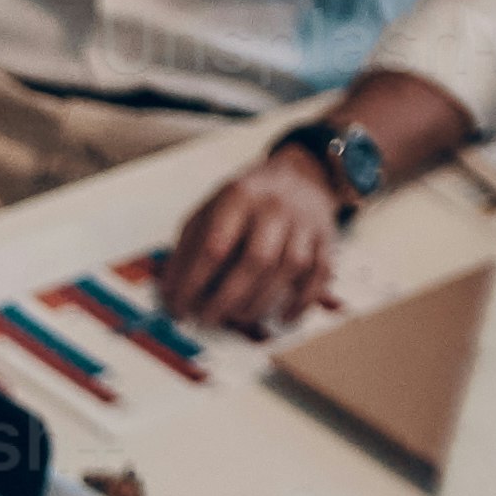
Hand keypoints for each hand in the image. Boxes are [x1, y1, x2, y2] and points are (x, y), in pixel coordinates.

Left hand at [153, 145, 348, 336]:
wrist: (302, 174)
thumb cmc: (245, 200)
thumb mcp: (209, 209)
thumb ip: (188, 246)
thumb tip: (170, 291)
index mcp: (238, 198)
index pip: (214, 247)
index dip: (193, 283)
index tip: (178, 308)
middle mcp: (274, 208)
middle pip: (255, 261)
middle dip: (227, 299)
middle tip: (207, 320)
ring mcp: (304, 223)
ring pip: (287, 269)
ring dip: (259, 302)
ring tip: (236, 317)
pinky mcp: (326, 238)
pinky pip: (319, 274)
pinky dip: (302, 301)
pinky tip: (284, 317)